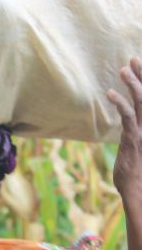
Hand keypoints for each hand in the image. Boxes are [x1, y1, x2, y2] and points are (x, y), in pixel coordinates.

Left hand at [107, 58, 141, 198]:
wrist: (139, 190)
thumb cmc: (136, 170)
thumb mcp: (136, 147)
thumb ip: (133, 131)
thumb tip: (128, 121)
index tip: (139, 66)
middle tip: (132, 59)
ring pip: (141, 102)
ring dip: (133, 84)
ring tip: (123, 69)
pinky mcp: (134, 139)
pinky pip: (128, 117)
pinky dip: (120, 103)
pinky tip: (110, 93)